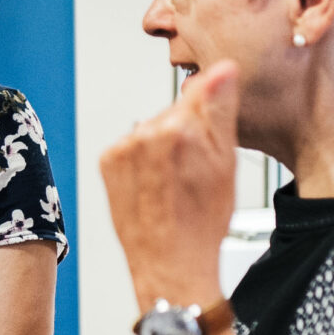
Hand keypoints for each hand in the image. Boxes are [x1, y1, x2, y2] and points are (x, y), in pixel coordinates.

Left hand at [98, 60, 239, 311]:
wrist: (170, 264)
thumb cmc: (201, 223)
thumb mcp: (226, 162)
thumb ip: (221, 108)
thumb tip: (223, 69)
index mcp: (180, 127)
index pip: (199, 95)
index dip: (209, 118)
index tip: (209, 143)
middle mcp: (145, 133)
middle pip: (174, 113)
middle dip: (186, 134)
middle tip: (194, 173)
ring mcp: (122, 148)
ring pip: (152, 130)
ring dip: (163, 148)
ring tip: (174, 184)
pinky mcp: (107, 162)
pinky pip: (131, 147)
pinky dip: (142, 161)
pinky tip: (154, 186)